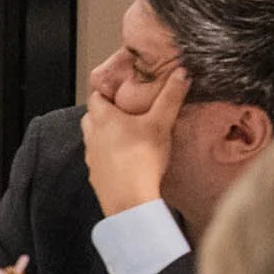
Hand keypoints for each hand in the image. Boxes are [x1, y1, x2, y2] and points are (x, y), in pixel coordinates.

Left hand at [82, 67, 187, 216]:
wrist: (129, 199)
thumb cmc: (141, 160)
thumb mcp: (161, 123)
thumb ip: (171, 97)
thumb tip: (182, 73)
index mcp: (102, 118)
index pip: (96, 96)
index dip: (107, 91)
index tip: (121, 89)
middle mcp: (91, 135)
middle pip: (93, 116)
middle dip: (106, 111)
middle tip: (127, 110)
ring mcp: (91, 156)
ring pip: (95, 137)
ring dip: (107, 133)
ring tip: (128, 133)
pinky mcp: (96, 174)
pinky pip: (99, 158)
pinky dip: (109, 154)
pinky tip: (125, 158)